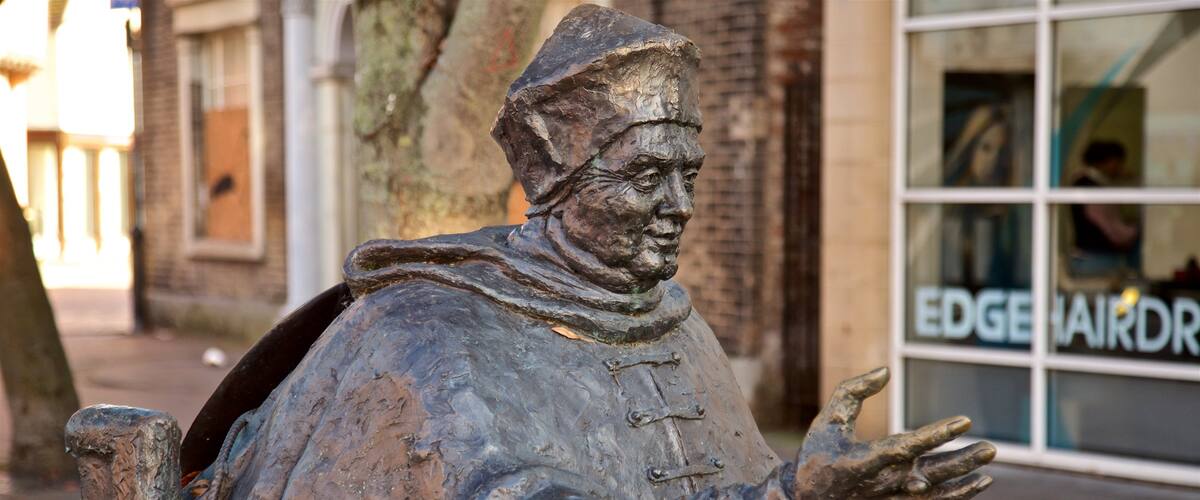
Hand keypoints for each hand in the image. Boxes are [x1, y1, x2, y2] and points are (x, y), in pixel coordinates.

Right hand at [793, 367, 994, 498]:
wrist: (805, 497)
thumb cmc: (818, 453)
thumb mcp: (828, 419)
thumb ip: (853, 391)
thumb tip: (885, 371)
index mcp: (864, 461)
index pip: (908, 446)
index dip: (937, 434)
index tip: (965, 421)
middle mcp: (882, 483)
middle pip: (931, 474)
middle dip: (962, 462)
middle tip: (991, 448)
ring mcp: (890, 498)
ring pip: (936, 495)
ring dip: (964, 483)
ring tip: (989, 469)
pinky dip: (956, 496)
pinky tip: (976, 483)